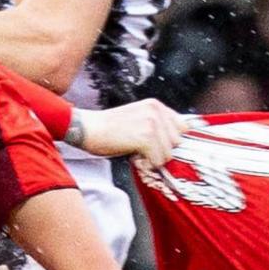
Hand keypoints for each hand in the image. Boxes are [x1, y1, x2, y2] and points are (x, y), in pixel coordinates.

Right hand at [71, 98, 190, 168]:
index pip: (182, 127)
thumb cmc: (106, 128)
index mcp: (155, 105)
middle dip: (162, 150)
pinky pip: (158, 160)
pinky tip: (134, 157)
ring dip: (154, 158)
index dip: (170, 140)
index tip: (159, 146)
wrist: (86, 128)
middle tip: (142, 149)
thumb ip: (156, 124)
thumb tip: (173, 142)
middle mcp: (157, 112)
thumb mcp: (136, 118)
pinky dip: (147, 164)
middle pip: (177, 142)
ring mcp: (152, 124)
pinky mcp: (146, 138)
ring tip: (136, 152)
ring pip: (169, 153)